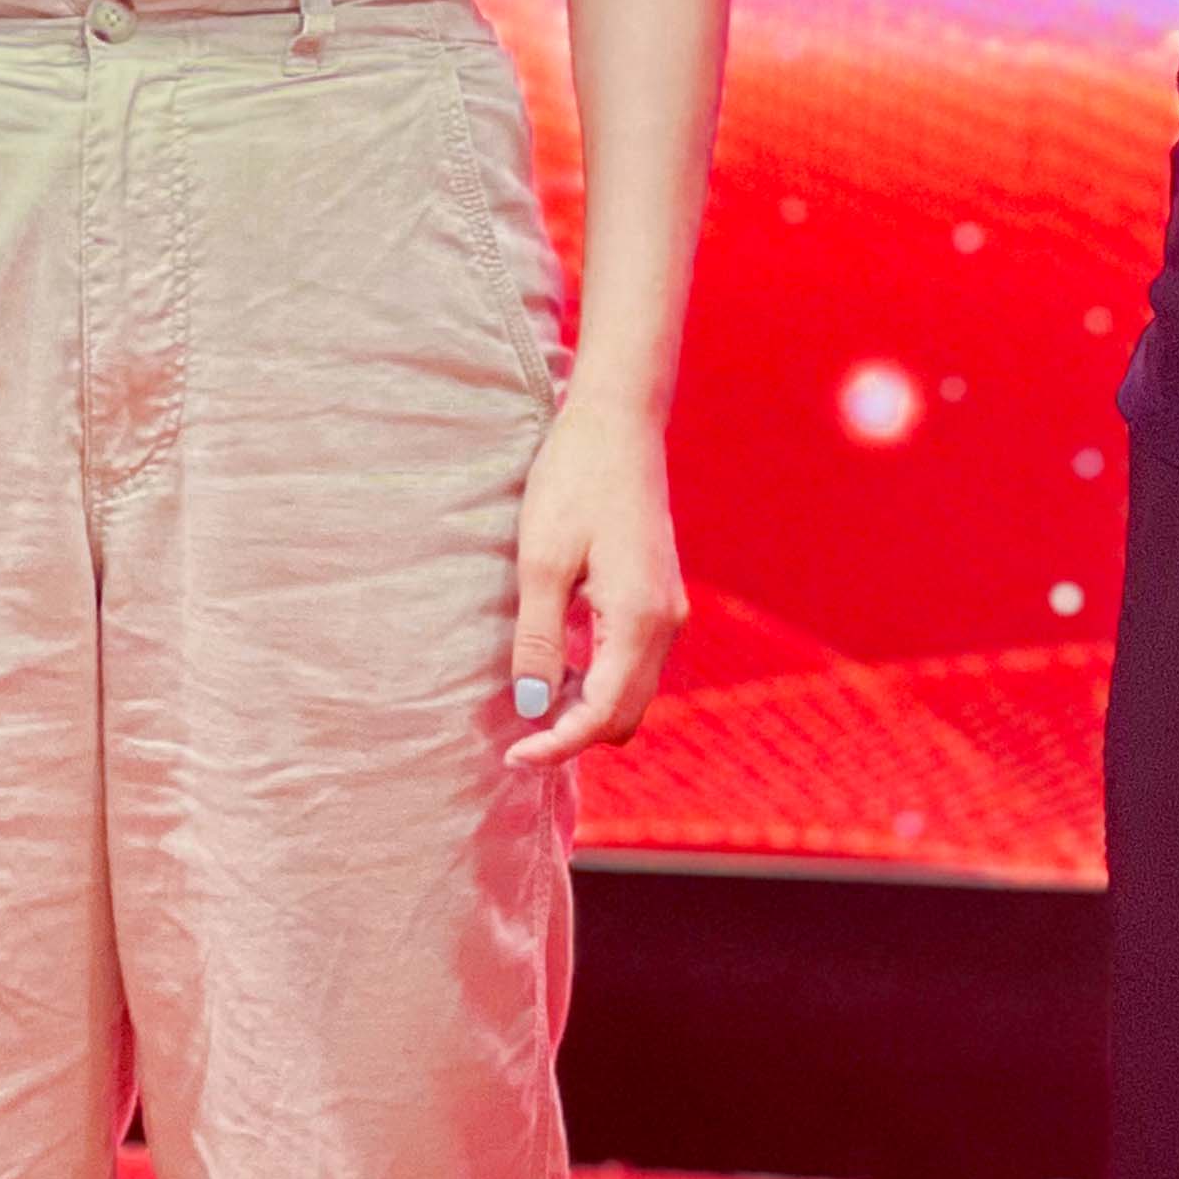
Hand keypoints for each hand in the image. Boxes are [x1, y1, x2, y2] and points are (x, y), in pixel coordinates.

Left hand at [505, 396, 685, 771]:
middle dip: (574, 735)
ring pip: (631, 692)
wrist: (618, 420)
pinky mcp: (657, 595)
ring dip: (586, 709)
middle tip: (516, 735)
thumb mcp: (542, 562)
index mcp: (640, 618)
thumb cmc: (575, 480)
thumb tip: (534, 709)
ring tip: (531, 698)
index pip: (603, 715)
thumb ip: (540, 641)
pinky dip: (598, 680)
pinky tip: (559, 663)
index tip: (512, 758)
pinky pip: (632, 662)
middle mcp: (665, 622)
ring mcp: (667, 608)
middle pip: (625, 716)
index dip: (557, 746)